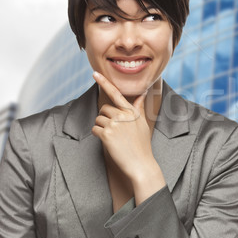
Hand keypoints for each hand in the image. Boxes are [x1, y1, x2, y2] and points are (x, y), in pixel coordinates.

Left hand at [91, 71, 165, 200]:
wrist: (141, 164)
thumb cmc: (142, 145)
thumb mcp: (142, 124)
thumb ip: (139, 108)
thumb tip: (142, 95)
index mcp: (132, 112)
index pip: (116, 93)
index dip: (104, 82)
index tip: (95, 73)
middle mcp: (123, 115)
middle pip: (104, 109)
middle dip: (105, 118)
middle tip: (115, 131)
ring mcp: (115, 124)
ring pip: (98, 119)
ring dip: (102, 128)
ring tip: (114, 138)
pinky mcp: (107, 134)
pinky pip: (95, 129)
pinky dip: (98, 135)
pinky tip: (109, 143)